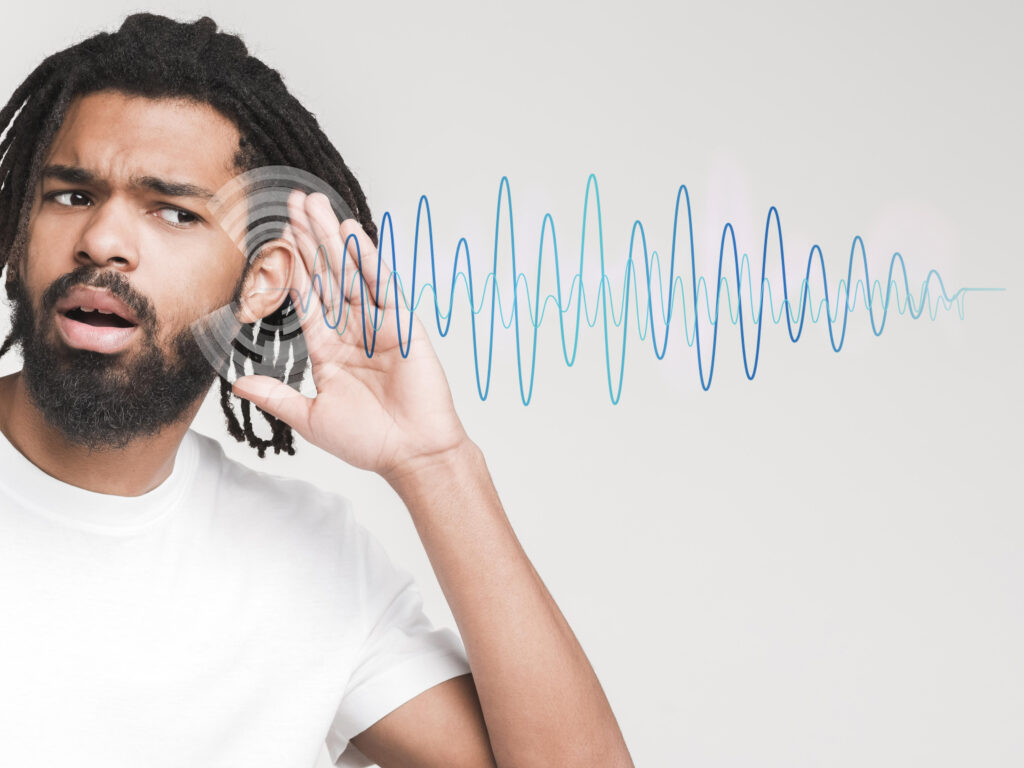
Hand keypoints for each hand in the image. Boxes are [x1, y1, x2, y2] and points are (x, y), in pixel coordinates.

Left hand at [231, 190, 470, 480]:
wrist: (412, 453)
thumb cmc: (368, 441)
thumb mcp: (311, 418)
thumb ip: (276, 395)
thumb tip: (237, 384)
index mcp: (329, 351)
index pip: (305, 298)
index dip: (290, 266)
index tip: (276, 236)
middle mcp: (352, 331)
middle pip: (326, 275)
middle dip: (309, 238)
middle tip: (293, 202)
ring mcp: (378, 324)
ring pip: (349, 272)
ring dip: (331, 238)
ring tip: (315, 204)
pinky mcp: (402, 324)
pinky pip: (381, 285)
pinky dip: (367, 258)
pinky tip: (352, 232)